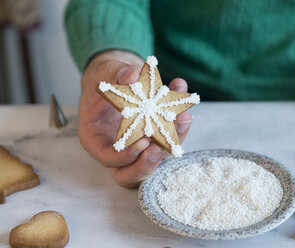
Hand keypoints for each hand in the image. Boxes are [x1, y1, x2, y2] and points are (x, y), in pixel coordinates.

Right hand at [79, 50, 192, 187]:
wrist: (117, 77)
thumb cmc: (104, 78)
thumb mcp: (102, 72)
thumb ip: (114, 74)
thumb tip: (131, 76)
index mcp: (96, 139)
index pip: (108, 158)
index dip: (124, 157)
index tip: (141, 143)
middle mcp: (118, 148)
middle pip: (133, 170)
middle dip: (150, 162)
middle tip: (161, 146)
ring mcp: (139, 145)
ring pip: (157, 157)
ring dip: (174, 140)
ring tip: (183, 117)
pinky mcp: (156, 137)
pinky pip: (170, 138)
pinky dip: (179, 124)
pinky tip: (184, 102)